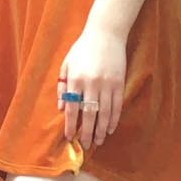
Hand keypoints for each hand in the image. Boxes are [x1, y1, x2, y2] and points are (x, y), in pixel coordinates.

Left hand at [57, 24, 128, 151]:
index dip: (71, 125)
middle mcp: (91, 83)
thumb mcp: (67, 64)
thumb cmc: (82, 49)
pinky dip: (114, 119)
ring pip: (104, 113)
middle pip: (89, 114)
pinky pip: (117, 106)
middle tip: (85, 145)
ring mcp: (107, 84)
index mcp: (76, 79)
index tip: (70, 137)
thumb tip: (62, 108)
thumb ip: (62, 86)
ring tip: (99, 141)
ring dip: (101, 129)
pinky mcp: (119, 83)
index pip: (72, 108)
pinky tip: (110, 128)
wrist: (105, 34)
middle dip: (87, 132)